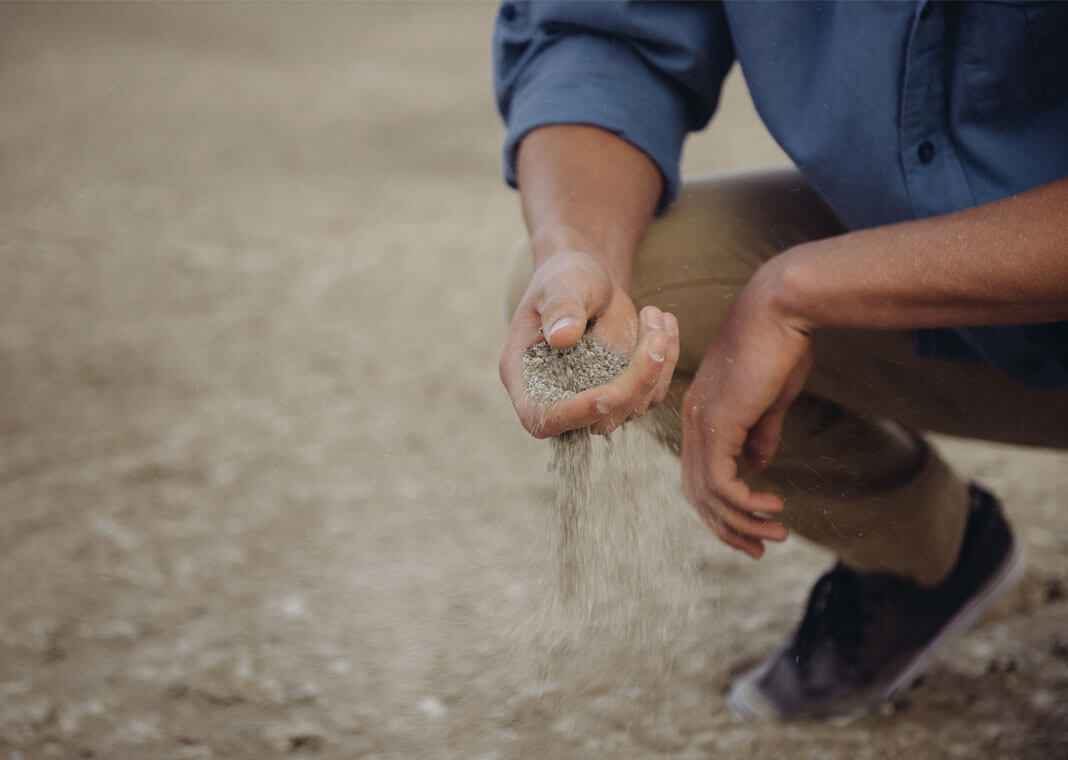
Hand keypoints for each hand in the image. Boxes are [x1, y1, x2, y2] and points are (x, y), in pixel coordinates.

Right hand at [500, 250, 679, 436]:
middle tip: (656, 336)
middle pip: (598, 418)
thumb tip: (563, 337)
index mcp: (524, 376)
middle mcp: (557, 396)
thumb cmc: (565, 278)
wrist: (589, 279)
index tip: (610, 393)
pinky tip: (663, 322)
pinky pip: (653, 392)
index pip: (541, 416)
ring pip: (633, 407)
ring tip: (654, 313)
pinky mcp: (624, 392)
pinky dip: (666, 360)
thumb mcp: (560, 284)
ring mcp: (593, 398)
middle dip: (634, 382)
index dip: (574, 414)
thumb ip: (560, 308)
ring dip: (656, 365)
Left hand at [681, 262, 814, 557]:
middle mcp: (693, 420)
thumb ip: (759, 432)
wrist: (782, 307)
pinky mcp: (718, 422)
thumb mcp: (770, 398)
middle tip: (758, 549)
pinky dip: (745, 503)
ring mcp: (702, 422)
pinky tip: (773, 507)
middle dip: (727, 526)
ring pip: (708, 493)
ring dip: (742, 522)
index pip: (699, 472)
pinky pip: (721, 481)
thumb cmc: (781, 344)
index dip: (722, 506)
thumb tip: (757, 465)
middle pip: (696, 491)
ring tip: (776, 535)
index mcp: (702, 413)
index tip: (752, 527)